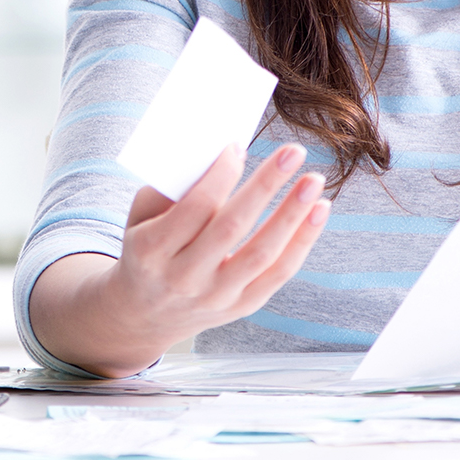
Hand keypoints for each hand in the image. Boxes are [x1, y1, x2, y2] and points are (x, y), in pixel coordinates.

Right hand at [32, 143, 330, 377]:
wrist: (146, 313)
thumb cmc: (147, 249)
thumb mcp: (140, 218)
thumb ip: (171, 187)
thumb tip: (220, 153)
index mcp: (152, 250)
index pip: (195, 207)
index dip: (221, 174)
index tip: (238, 146)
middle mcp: (184, 278)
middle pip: (232, 226)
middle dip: (266, 185)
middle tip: (293, 151)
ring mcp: (215, 296)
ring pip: (262, 253)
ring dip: (292, 214)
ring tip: (313, 180)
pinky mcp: (241, 306)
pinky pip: (279, 272)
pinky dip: (303, 240)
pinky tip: (318, 210)